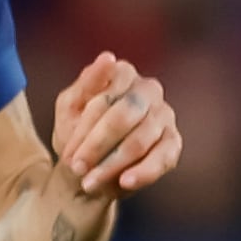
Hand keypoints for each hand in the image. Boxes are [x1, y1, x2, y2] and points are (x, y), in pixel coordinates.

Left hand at [50, 52, 181, 200]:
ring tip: (89, 182)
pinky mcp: (173, 143)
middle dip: (97, 145)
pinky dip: (143, 172)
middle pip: (125, 115)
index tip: (68, 154)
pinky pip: (163, 157)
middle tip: (76, 167)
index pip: (108, 96)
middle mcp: (149, 90)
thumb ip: (86, 84)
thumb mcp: (70, 108)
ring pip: (141, 139)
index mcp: (123, 74)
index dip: (86, 127)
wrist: (86, 169)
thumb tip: (108, 58)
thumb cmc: (76, 132)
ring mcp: (164, 116)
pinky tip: (125, 183)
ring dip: (112, 164)